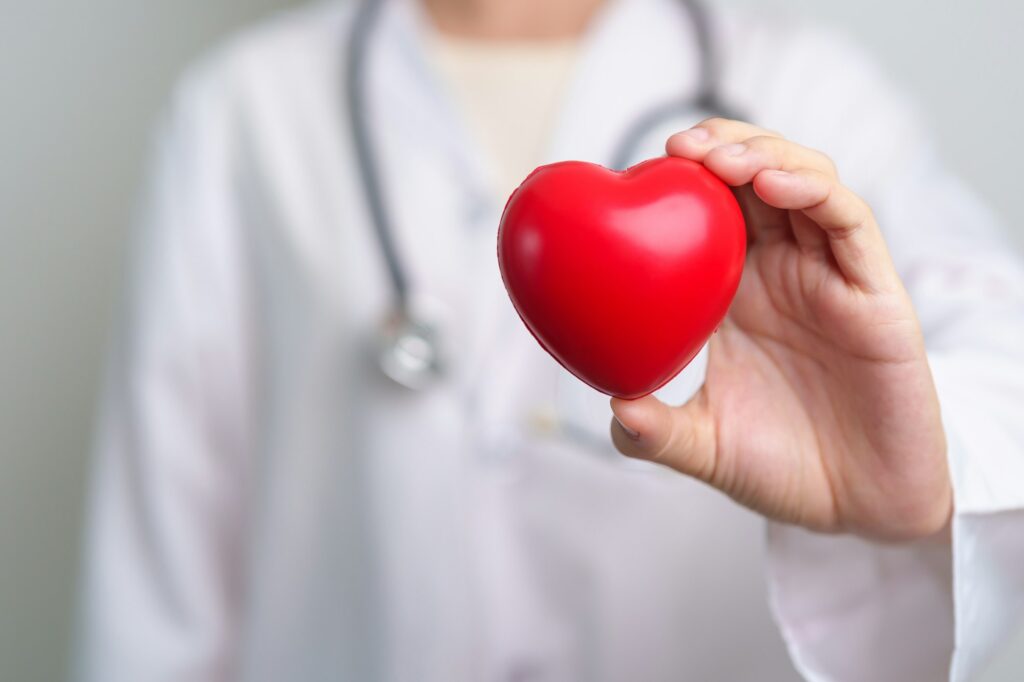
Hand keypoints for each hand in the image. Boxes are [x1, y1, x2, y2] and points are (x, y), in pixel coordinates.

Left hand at [610, 118, 950, 540]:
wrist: (862, 508)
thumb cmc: (783, 469)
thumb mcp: (704, 448)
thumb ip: (656, 432)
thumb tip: (614, 405)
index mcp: (734, 295)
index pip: (707, 214)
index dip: (679, 182)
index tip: (636, 171)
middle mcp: (781, 274)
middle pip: (755, 179)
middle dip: (719, 147)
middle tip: (677, 147)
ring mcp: (829, 276)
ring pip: (804, 182)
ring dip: (764, 155)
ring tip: (720, 158)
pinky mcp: (875, 291)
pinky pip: (849, 222)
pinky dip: (813, 191)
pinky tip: (774, 185)